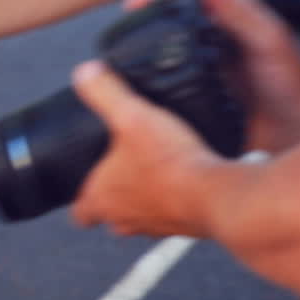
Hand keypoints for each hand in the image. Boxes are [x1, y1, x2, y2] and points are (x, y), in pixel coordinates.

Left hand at [70, 61, 218, 236]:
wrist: (218, 194)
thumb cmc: (171, 163)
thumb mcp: (131, 116)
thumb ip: (106, 93)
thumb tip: (84, 73)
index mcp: (104, 199)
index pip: (80, 212)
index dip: (80, 199)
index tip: (84, 188)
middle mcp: (128, 219)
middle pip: (111, 215)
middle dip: (114, 196)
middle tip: (122, 173)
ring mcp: (157, 226)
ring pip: (143, 217)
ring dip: (147, 197)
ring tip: (156, 171)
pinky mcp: (187, 226)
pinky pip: (175, 215)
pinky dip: (177, 198)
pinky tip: (186, 177)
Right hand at [125, 0, 299, 151]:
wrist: (298, 130)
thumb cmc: (294, 84)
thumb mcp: (269, 42)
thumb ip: (242, 15)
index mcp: (227, 16)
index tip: (140, 0)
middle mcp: (208, 36)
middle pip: (165, 15)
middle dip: (142, 13)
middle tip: (126, 19)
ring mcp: (197, 64)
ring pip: (158, 45)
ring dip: (139, 42)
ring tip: (121, 47)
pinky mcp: (191, 91)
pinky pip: (162, 79)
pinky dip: (147, 76)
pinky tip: (136, 80)